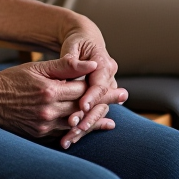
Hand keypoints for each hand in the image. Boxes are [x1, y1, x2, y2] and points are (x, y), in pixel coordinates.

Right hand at [0, 55, 126, 144]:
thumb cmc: (10, 80)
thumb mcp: (35, 68)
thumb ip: (63, 66)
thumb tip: (90, 64)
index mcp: (49, 90)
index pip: (83, 89)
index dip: (101, 86)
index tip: (117, 84)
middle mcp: (50, 110)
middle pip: (85, 107)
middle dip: (106, 102)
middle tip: (123, 96)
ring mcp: (45, 126)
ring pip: (78, 125)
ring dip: (96, 122)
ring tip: (112, 120)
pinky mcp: (40, 135)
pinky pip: (65, 135)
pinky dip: (79, 133)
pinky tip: (89, 130)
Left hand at [57, 24, 125, 148]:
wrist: (86, 40)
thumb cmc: (77, 41)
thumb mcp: (74, 45)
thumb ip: (73, 58)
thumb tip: (74, 64)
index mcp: (105, 65)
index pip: (99, 85)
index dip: (91, 96)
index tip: (81, 106)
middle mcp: (109, 80)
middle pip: (100, 103)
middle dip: (87, 117)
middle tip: (74, 127)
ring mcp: (105, 91)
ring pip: (97, 113)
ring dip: (84, 127)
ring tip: (69, 138)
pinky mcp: (98, 100)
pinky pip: (91, 116)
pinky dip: (82, 126)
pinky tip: (70, 138)